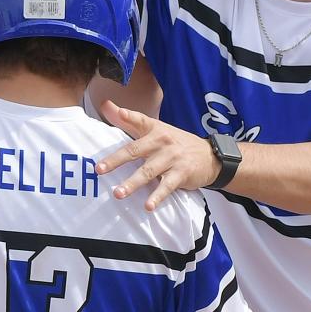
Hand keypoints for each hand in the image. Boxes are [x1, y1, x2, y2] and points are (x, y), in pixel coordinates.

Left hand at [96, 100, 220, 210]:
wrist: (210, 156)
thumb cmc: (174, 142)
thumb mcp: (155, 128)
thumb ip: (128, 120)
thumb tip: (104, 105)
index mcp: (154, 129)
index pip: (140, 120)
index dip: (128, 115)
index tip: (116, 111)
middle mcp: (162, 142)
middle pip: (135, 151)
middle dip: (116, 161)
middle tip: (100, 170)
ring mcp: (172, 158)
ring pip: (148, 171)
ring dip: (132, 183)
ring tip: (118, 194)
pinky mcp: (181, 174)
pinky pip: (166, 187)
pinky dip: (157, 196)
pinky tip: (148, 206)